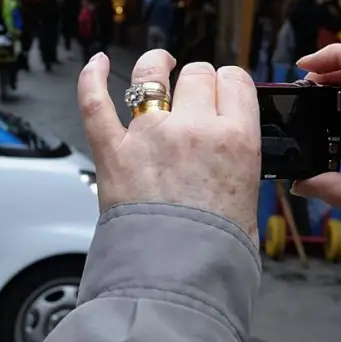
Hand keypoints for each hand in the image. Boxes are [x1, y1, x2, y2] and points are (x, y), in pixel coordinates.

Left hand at [78, 50, 259, 236]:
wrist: (177, 278)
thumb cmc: (215, 249)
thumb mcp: (250, 198)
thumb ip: (238, 162)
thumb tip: (230, 150)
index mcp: (236, 139)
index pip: (236, 82)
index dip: (229, 84)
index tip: (224, 92)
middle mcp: (194, 129)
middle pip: (197, 75)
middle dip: (197, 81)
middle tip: (195, 97)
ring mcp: (149, 136)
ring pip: (151, 76)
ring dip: (155, 65)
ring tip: (158, 64)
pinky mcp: (112, 151)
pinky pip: (96, 103)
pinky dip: (91, 78)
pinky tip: (96, 63)